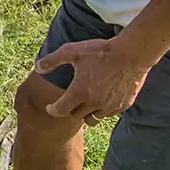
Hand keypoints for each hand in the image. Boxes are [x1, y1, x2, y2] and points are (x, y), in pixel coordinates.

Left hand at [35, 36, 151, 126]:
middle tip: (69, 99)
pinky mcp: (122, 106)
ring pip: (92, 119)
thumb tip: (37, 68)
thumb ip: (52, 60)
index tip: (50, 107)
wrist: (132, 54)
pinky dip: (102, 110)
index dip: (52, 110)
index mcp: (80, 92)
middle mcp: (94, 103)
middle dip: (69, 109)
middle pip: (75, 115)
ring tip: (84, 103)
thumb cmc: (100, 51)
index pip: (60, 111)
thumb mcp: (72, 51)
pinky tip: (101, 99)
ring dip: (85, 113)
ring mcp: (109, 106)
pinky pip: (108, 115)